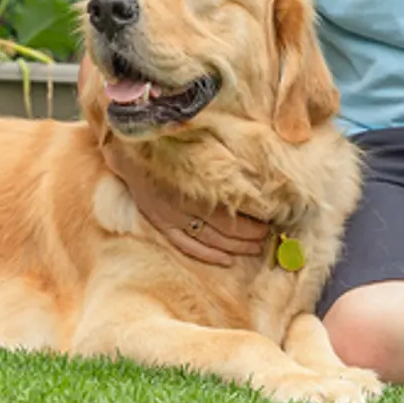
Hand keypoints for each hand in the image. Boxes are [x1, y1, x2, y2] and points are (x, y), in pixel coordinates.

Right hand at [98, 138, 269, 266]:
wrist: (132, 148)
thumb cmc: (172, 142)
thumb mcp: (204, 145)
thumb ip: (227, 162)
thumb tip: (257, 173)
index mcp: (197, 188)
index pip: (231, 214)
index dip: (253, 221)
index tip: (271, 220)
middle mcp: (184, 207)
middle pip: (224, 230)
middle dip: (248, 235)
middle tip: (267, 237)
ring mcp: (170, 218)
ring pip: (208, 241)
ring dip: (234, 248)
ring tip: (254, 249)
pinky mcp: (160, 222)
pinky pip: (186, 245)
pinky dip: (208, 255)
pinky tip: (226, 260)